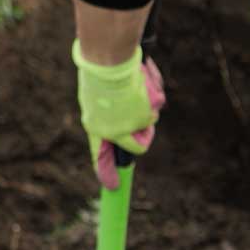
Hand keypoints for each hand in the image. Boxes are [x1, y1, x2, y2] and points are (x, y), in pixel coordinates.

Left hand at [72, 41, 165, 190]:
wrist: (108, 63)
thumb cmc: (99, 72)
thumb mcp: (96, 95)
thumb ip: (107, 112)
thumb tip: (123, 124)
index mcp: (94, 126)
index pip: (100, 155)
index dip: (107, 171)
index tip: (113, 185)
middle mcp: (111, 133)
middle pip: (137, 147)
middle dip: (144, 136)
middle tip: (143, 120)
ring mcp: (128, 128)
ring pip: (148, 125)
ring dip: (146, 110)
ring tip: (135, 89)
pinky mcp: (143, 119)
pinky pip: (154, 111)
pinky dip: (152, 97)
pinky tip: (140, 84)